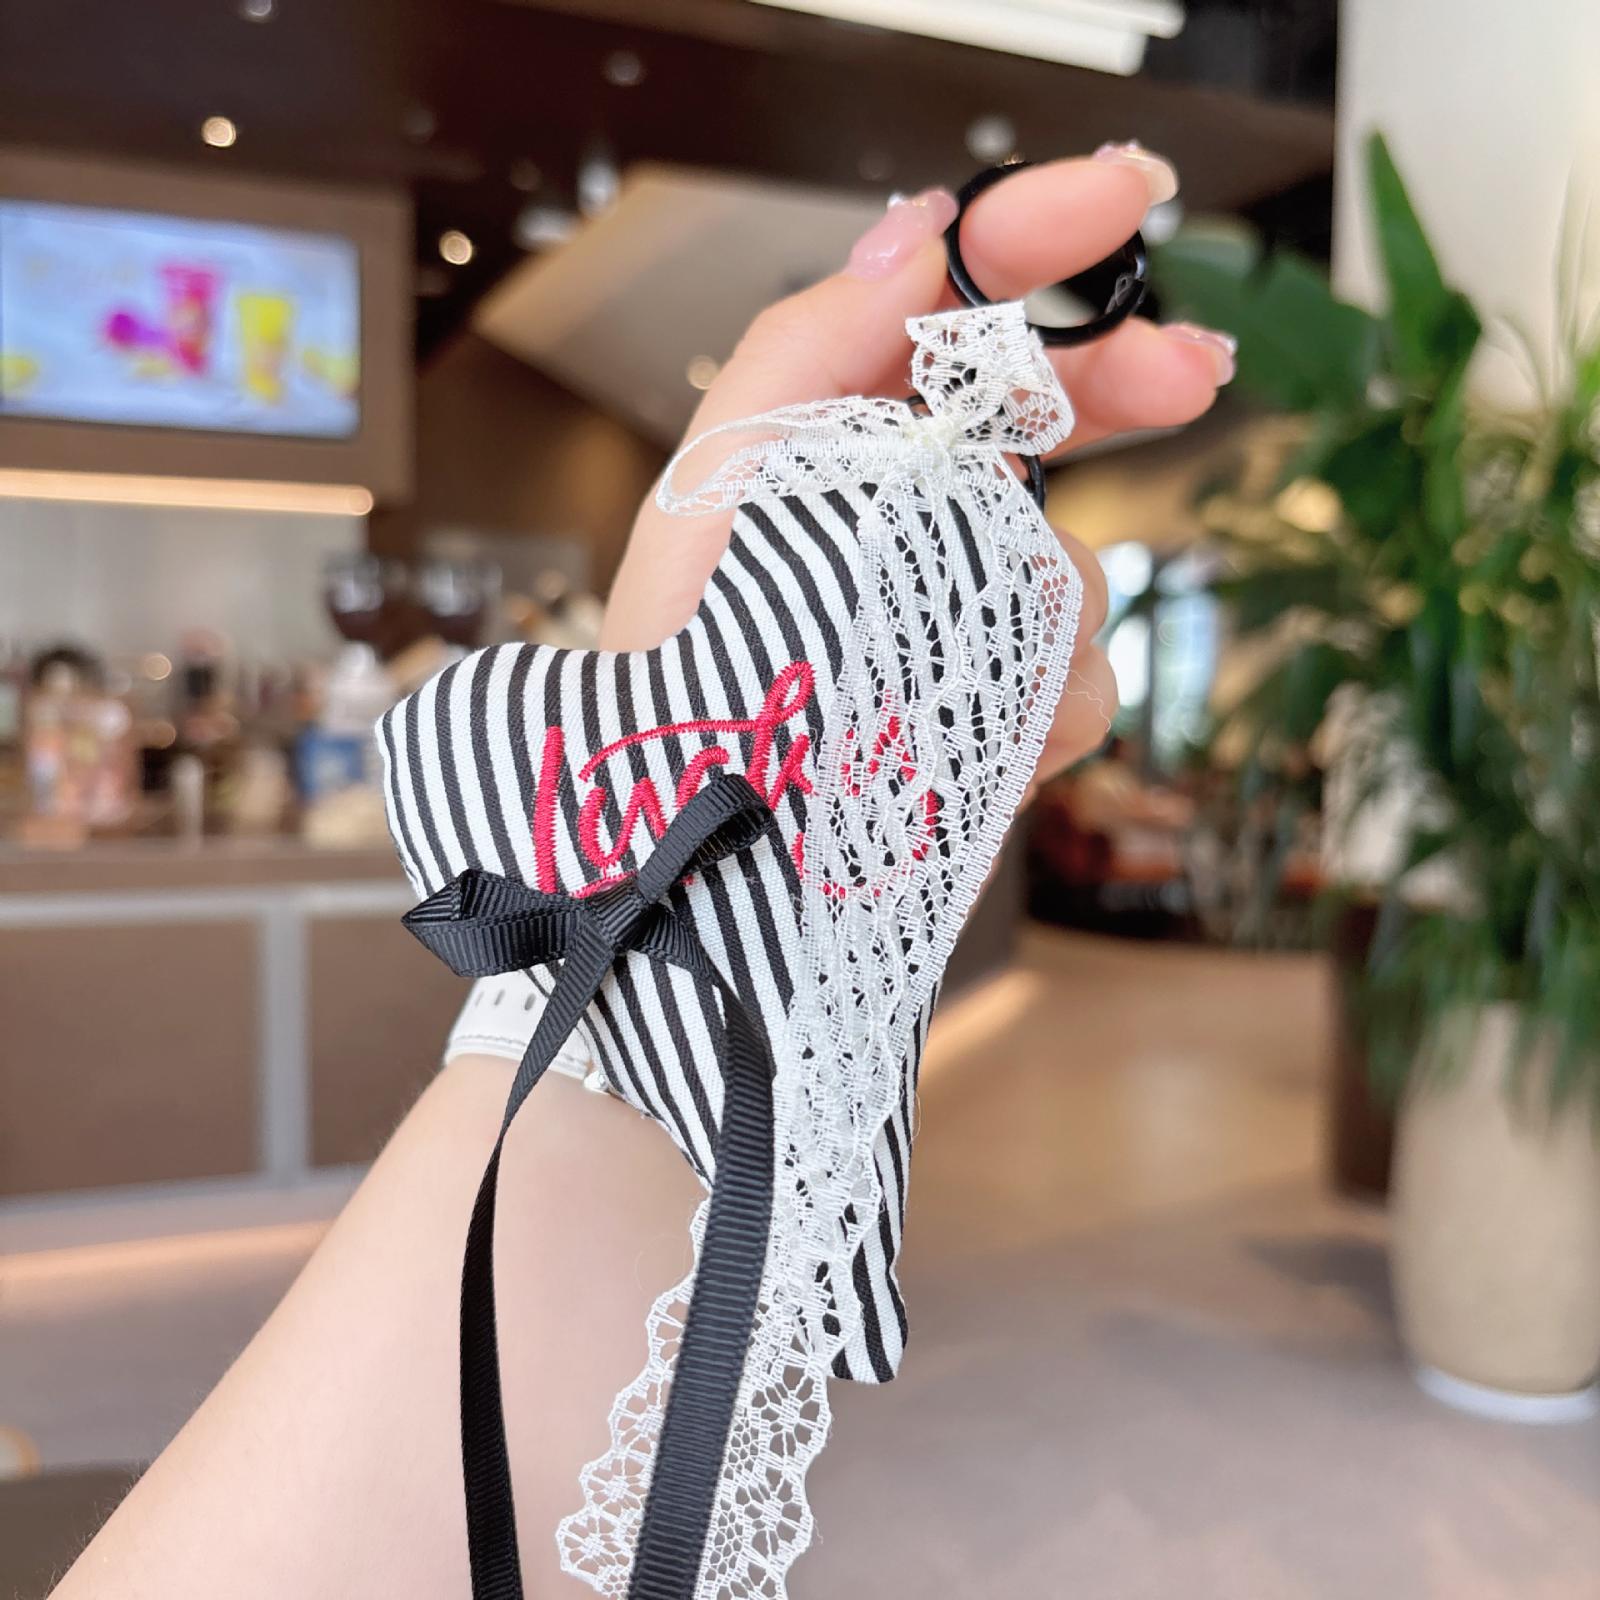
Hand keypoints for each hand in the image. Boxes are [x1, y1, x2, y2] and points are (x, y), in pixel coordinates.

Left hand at [601, 148, 1233, 791]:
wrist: (713, 820)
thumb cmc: (689, 650)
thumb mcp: (722, 477)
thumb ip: (811, 345)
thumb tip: (917, 233)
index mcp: (849, 437)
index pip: (957, 308)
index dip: (1042, 238)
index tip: (1129, 197)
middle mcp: (920, 511)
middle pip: (1054, 413)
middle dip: (1123, 384)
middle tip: (1192, 375)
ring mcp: (975, 609)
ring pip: (1077, 560)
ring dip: (1036, 595)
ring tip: (947, 653)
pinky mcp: (1006, 707)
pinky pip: (1084, 678)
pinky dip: (1048, 698)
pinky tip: (989, 723)